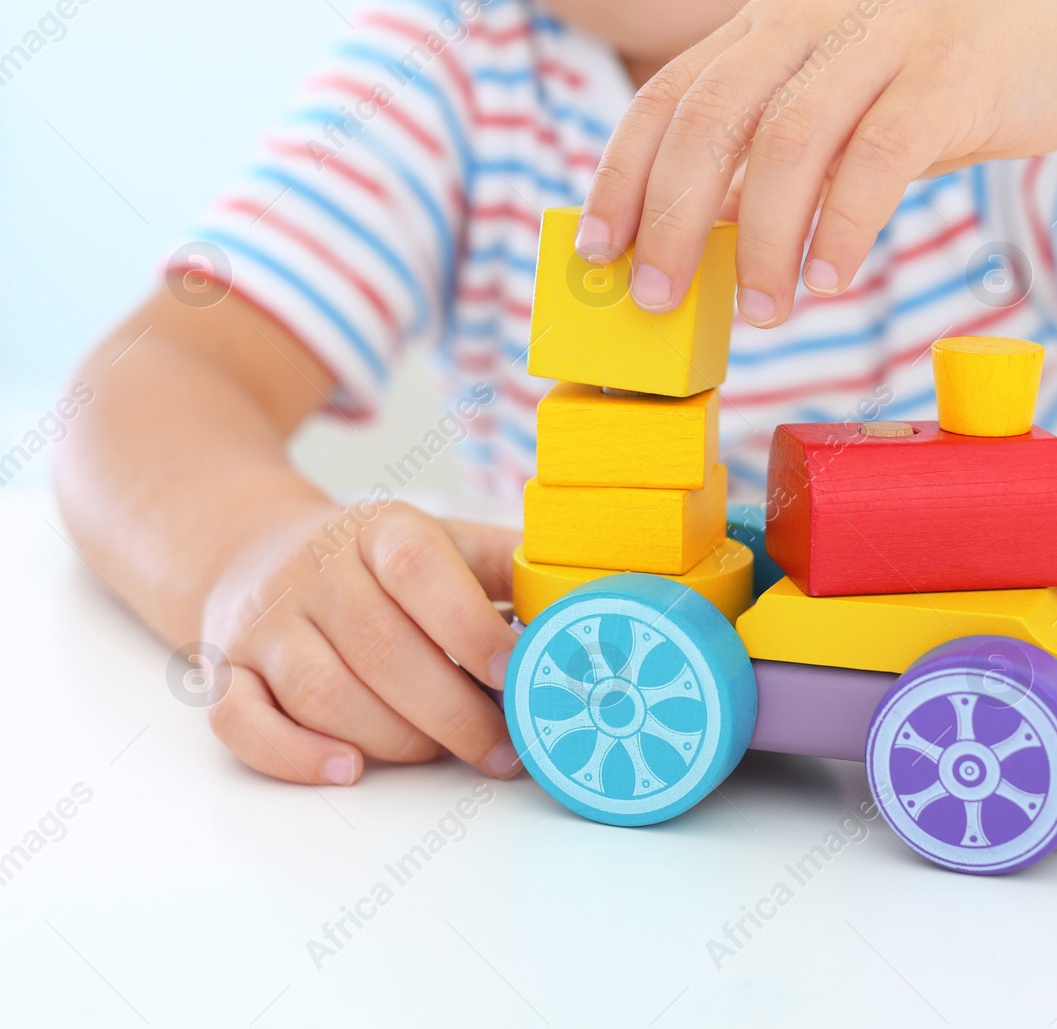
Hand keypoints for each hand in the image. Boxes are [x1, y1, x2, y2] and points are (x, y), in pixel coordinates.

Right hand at [198, 499, 523, 784]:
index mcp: (379, 530)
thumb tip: (588, 599)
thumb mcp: (445, 542)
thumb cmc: (380, 565)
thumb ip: (509, 567)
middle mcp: (314, 570)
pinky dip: (294, 755)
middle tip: (501, 750)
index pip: (421, 569)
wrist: (256, 550)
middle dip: (452, 712)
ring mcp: (263, 623)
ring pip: (324, 694)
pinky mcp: (226, 671)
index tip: (515, 672)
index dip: (470, 626)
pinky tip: (347, 769)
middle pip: (381, 649)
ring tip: (439, 753)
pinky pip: (243, 722)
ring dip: (394, 738)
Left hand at [577, 0, 1056, 326]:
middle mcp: (805, 22)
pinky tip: (831, 279)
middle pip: (711, 120)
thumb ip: (761, 170)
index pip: (664, 100)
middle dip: (673, 220)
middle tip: (662, 300)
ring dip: (763, 241)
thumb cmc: (921, 95)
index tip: (602, 255)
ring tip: (762, 312)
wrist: (1051, 41)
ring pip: (789, 141)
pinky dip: (844, 227)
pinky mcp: (944, 76)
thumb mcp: (827, 121)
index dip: (623, 179)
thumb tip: (686, 248)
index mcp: (761, 32)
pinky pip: (878, 158)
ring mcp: (877, 41)